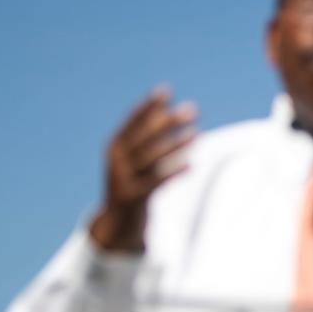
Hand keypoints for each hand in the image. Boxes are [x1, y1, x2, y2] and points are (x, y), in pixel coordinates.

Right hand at [89, 87, 196, 251]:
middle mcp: (116, 160)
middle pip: (145, 136)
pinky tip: (192, 164)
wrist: (117, 221)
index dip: (148, 106)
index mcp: (114, 146)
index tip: (166, 90)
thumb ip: (146, 138)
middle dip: (169, 121)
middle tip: (192, 109)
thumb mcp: (133, 160)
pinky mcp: (133, 196)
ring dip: (176, 144)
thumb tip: (168, 113)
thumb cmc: (132, 182)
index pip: (132, 121)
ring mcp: (123, 178)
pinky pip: (156, 182)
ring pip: (152, 158)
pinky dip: (174, 172)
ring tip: (197, 133)